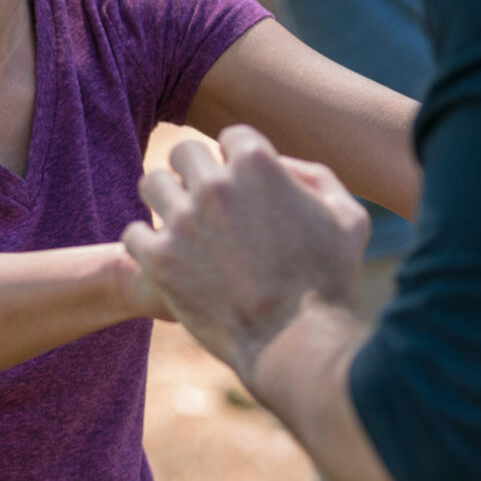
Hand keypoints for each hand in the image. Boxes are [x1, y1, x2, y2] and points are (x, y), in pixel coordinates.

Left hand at [124, 126, 368, 378]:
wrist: (296, 343)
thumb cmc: (329, 282)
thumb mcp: (347, 218)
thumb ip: (317, 177)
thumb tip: (282, 164)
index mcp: (258, 165)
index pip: (232, 136)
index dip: (240, 157)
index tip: (242, 182)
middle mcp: (215, 185)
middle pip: (183, 153)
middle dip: (196, 172)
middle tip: (205, 199)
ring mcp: (183, 222)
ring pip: (151, 184)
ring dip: (165, 199)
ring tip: (180, 222)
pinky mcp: (159, 260)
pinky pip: (132, 232)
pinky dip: (147, 242)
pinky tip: (167, 256)